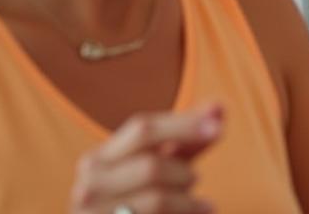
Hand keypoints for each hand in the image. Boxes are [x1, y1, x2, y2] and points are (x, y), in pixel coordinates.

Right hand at [70, 104, 223, 213]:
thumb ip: (188, 140)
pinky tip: (200, 212)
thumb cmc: (143, 201)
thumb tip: (219, 106)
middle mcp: (90, 184)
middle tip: (196, 180)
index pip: (142, 129)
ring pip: (157, 198)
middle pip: (151, 166)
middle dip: (183, 173)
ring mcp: (94, 213)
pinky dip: (186, 213)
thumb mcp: (164, 168)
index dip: (183, 125)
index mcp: (99, 158)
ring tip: (202, 204)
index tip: (217, 128)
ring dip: (188, 200)